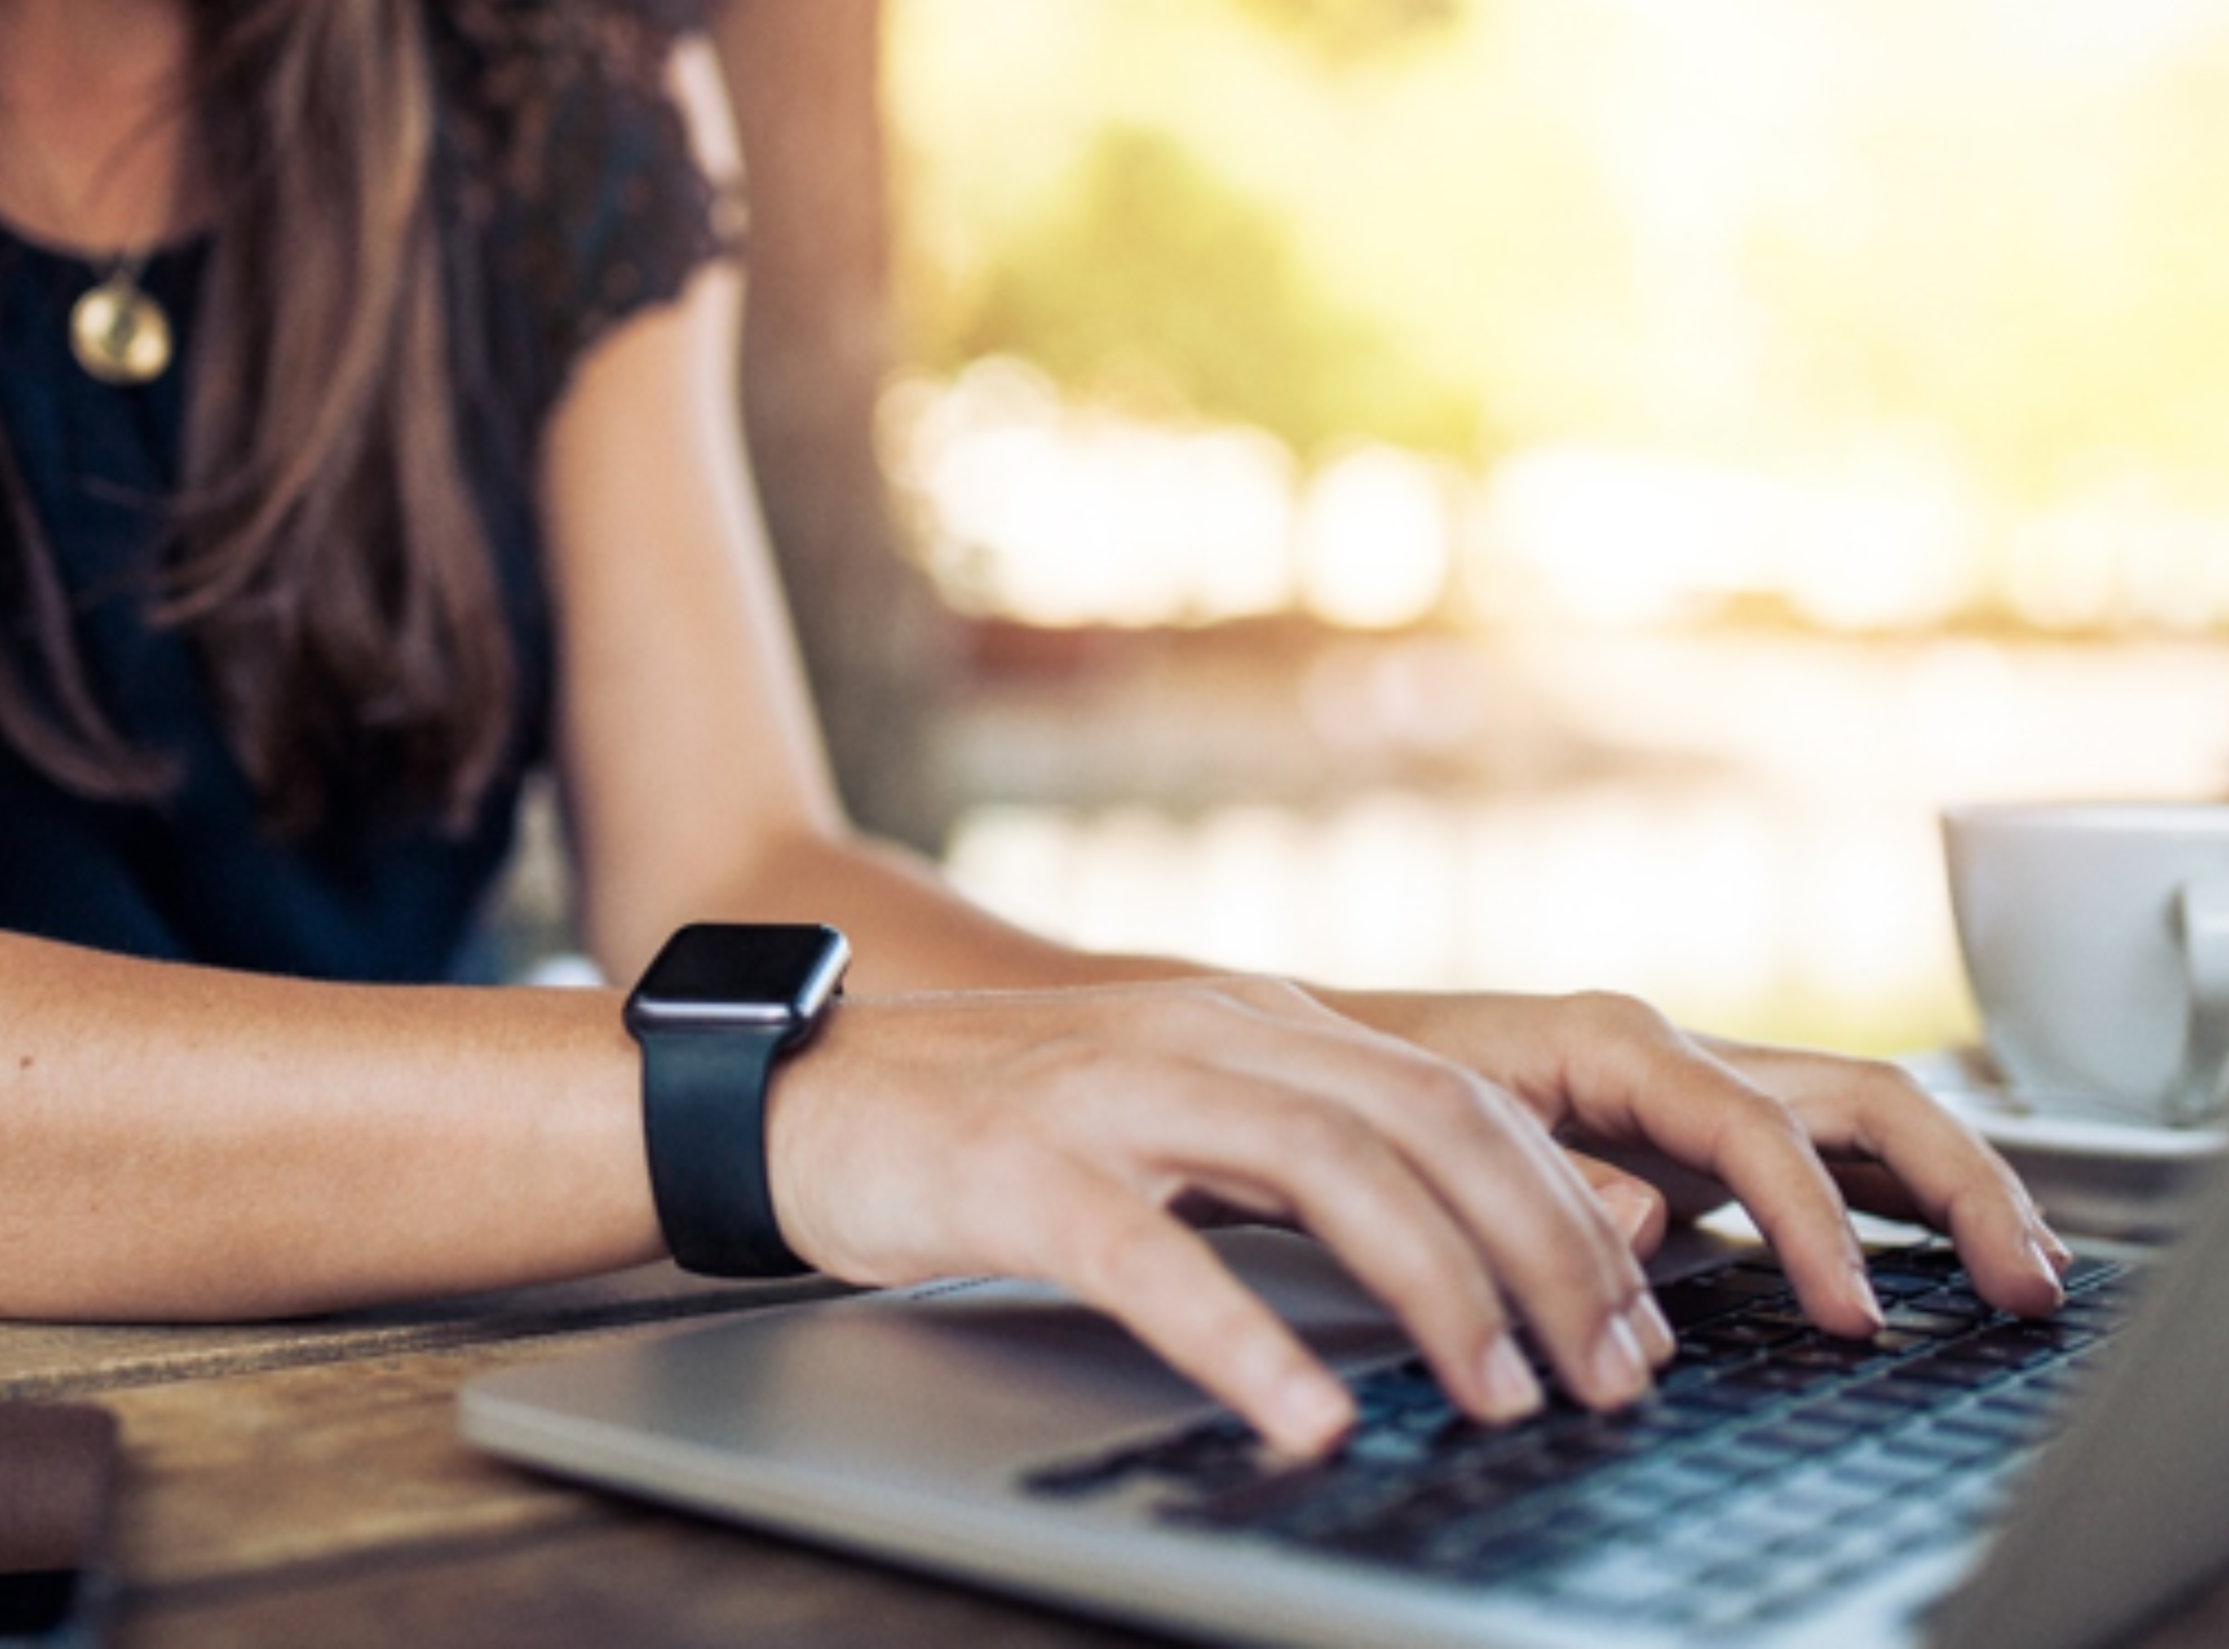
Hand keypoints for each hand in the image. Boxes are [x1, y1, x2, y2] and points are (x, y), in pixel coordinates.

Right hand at [764, 978, 1674, 1457]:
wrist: (809, 1092)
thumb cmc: (1003, 1128)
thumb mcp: (1179, 1118)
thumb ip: (1306, 1159)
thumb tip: (1467, 1247)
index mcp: (1259, 1025)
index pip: (1462, 1101)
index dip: (1571, 1211)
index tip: (1635, 1323)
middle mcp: (1208, 1035)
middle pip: (1429, 1125)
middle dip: (1547, 1254)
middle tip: (1611, 1378)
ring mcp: (1114, 1092)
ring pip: (1325, 1168)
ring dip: (1438, 1289)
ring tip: (1502, 1399)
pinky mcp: (1022, 1168)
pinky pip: (1154, 1257)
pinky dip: (1246, 1341)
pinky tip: (1307, 1419)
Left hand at [1350, 988, 2070, 1327]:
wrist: (1325, 1051)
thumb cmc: (1375, 1086)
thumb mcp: (1444, 1131)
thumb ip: (1550, 1179)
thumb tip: (1654, 1224)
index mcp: (1616, 1042)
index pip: (1758, 1128)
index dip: (1816, 1225)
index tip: (1853, 1320)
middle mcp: (1672, 1053)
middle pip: (1859, 1097)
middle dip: (1956, 1186)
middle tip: (2021, 1284)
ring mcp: (1692, 1086)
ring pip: (1863, 1114)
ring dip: (1955, 1187)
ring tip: (2026, 1273)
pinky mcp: (1692, 1127)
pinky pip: (1826, 1147)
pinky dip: (1900, 1195)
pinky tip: (1950, 1251)